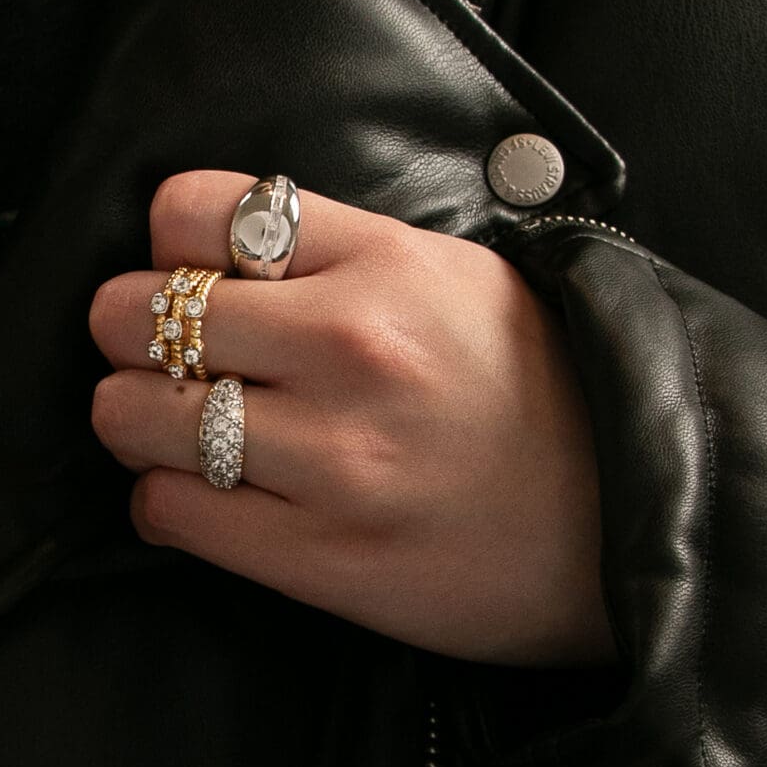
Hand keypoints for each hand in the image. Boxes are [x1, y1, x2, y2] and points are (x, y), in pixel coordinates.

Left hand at [87, 171, 610, 666]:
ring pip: (128, 414)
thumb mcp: (459, 277)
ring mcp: (332, 458)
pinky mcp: (319, 555)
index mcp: (383, 262)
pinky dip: (165, 499)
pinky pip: (165, 508)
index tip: (195, 276)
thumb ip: (338, 252)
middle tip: (169, 358)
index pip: (190, 211)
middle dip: (133, 334)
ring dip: (137, 419)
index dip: (171, 245)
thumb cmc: (544, 396)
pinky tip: (211, 494)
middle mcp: (349, 349)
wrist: (639, 527)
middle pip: (133, 312)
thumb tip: (217, 246)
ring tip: (181, 427)